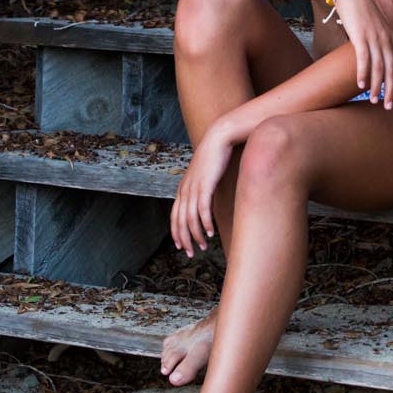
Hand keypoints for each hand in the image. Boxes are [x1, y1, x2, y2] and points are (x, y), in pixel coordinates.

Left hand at [172, 123, 232, 255]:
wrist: (218, 139)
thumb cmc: (213, 158)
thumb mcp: (204, 177)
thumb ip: (202, 191)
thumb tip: (205, 205)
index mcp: (183, 189)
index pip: (175, 216)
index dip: (176, 233)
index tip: (181, 245)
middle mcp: (184, 190)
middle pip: (180, 221)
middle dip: (184, 239)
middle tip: (191, 253)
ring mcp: (193, 188)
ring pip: (190, 219)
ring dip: (196, 235)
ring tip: (202, 246)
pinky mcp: (205, 186)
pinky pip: (202, 210)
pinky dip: (205, 224)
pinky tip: (210, 233)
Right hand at [331, 0, 392, 108]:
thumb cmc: (362, 13)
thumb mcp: (376, 29)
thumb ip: (381, 43)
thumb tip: (379, 59)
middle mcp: (387, 40)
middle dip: (391, 90)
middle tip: (388, 106)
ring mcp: (374, 38)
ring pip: (379, 67)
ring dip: (377, 86)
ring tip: (373, 100)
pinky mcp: (361, 36)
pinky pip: (364, 59)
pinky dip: (363, 73)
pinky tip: (361, 85)